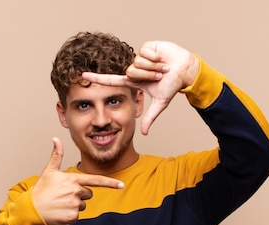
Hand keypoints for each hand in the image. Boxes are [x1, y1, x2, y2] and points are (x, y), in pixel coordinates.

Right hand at [32, 137, 123, 224]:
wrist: (32, 209)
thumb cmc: (41, 190)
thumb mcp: (49, 171)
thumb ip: (57, 155)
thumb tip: (56, 139)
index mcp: (73, 179)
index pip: (96, 180)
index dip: (111, 183)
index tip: (121, 185)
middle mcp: (76, 192)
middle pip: (88, 194)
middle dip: (79, 195)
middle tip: (63, 195)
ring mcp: (75, 205)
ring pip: (83, 205)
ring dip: (74, 205)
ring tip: (60, 203)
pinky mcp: (73, 217)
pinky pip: (77, 216)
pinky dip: (70, 215)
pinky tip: (59, 212)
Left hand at [82, 41, 199, 134]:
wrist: (185, 69)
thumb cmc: (173, 84)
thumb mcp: (160, 103)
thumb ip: (150, 117)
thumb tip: (144, 134)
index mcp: (134, 80)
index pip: (112, 80)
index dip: (98, 79)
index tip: (83, 76)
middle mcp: (135, 68)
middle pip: (130, 72)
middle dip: (147, 76)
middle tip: (160, 76)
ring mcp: (140, 58)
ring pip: (137, 63)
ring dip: (153, 67)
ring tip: (163, 67)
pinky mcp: (146, 47)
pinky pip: (144, 53)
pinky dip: (155, 57)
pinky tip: (162, 57)